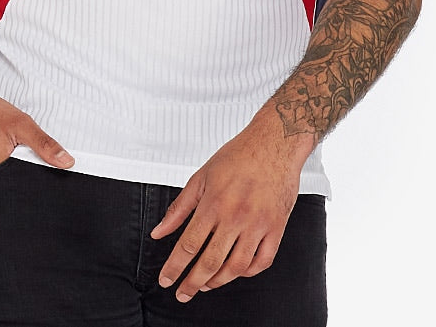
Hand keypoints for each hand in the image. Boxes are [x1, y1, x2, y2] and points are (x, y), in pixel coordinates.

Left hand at [149, 110, 313, 302]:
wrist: (274, 142)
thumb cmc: (238, 156)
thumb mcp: (202, 176)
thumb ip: (179, 207)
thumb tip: (159, 231)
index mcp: (213, 203)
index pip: (188, 245)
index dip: (175, 267)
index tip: (166, 280)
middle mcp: (235, 217)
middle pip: (210, 262)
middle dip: (192, 282)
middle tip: (183, 292)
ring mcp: (258, 225)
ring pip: (236, 267)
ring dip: (218, 281)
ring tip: (206, 284)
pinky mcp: (276, 228)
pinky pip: (262, 261)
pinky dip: (248, 272)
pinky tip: (236, 272)